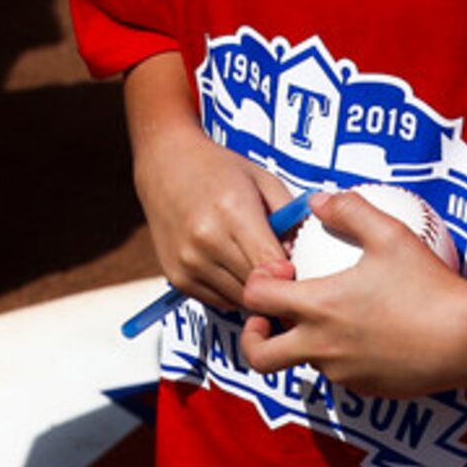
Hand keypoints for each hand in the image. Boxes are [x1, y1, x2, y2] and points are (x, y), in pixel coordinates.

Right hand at [131, 127, 295, 311]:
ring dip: (255, 291)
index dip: (291, 273)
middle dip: (276, 284)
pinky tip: (235, 269)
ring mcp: (189, 262)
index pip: (273, 265)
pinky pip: (220, 302)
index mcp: (233, 212)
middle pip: (257, 287)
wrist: (165, 164)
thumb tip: (301, 258)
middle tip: (284, 272)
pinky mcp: (178, 278)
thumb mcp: (262, 181)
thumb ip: (289, 218)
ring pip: (240, 300)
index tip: (298, 268)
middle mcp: (206, 241)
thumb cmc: (218, 170)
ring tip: (257, 267)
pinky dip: (233, 292)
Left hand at [236, 189, 466, 397]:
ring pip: (304, 362)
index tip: (281, 274)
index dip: (256, 283)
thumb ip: (349, 210)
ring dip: (307, 342)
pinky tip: (372, 334)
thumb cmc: (429, 284)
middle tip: (269, 319)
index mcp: (318, 307)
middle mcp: (321, 347)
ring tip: (337, 316)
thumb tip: (318, 200)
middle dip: (252, 337)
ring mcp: (342, 374)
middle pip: (259, 356)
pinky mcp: (366, 389)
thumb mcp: (391, 234)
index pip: (255, 299)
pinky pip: (341, 374)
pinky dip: (343, 356)